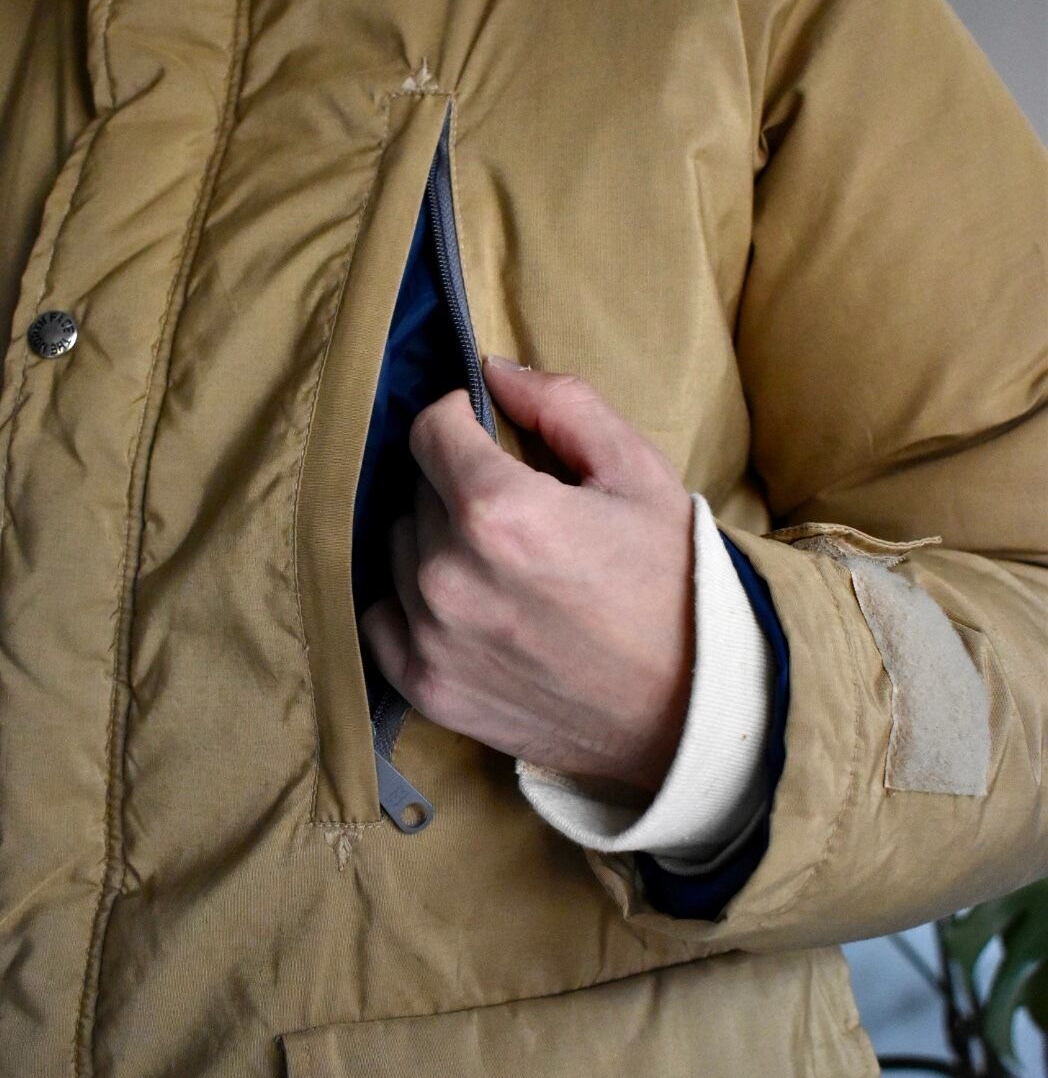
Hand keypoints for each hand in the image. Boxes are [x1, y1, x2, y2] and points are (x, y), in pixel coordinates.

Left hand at [357, 357, 695, 793]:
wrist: (694, 706)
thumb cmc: (672, 582)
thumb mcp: (636, 472)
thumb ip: (561, 404)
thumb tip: (492, 371)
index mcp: (499, 511)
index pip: (429, 429)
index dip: (460, 419)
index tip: (486, 432)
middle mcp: (450, 574)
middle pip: (418, 490)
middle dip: (459, 484)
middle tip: (518, 511)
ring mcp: (432, 637)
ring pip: (399, 550)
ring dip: (436, 542)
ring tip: (501, 564)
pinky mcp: (428, 688)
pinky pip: (382, 617)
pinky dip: (411, 603)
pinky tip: (465, 605)